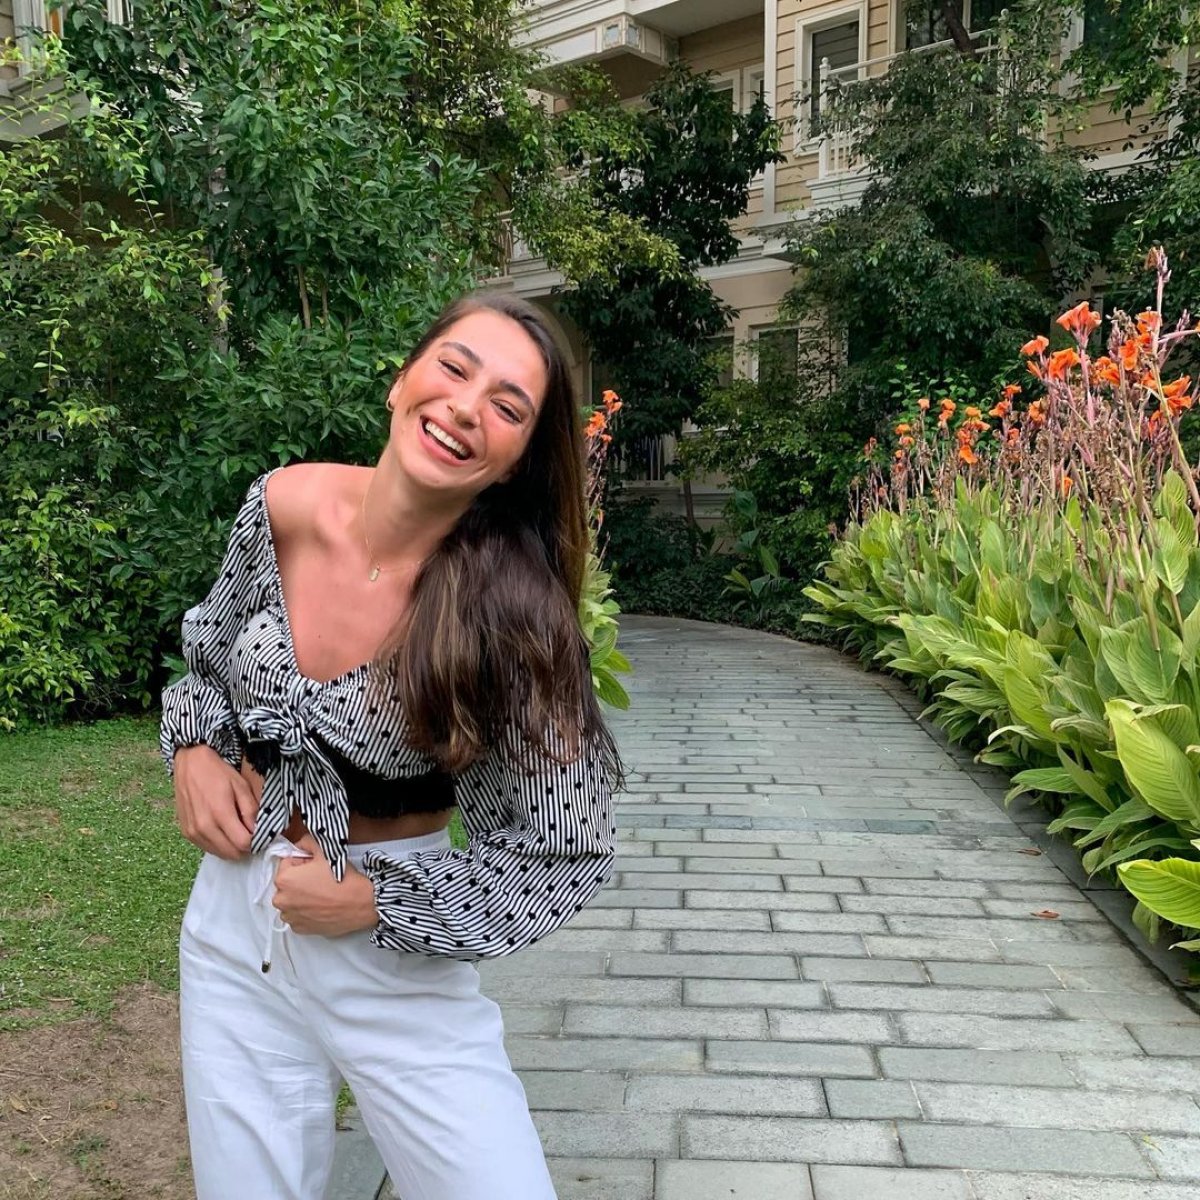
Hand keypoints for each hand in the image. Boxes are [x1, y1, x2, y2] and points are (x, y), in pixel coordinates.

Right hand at [173, 744, 257, 858]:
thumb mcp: (241, 787)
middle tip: (250, 835)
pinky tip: (223, 832)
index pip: (243, 844)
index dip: (255, 842)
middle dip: (245, 848)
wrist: (190, 765)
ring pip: (219, 854)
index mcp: (220, 814)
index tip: (260, 835)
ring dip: (232, 849)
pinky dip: (219, 846)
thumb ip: (250, 811)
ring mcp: (193, 832)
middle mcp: (204, 827)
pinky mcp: (186, 833)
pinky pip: (207, 848)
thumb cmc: (218, 773)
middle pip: (231, 853)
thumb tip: (257, 832)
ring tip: (237, 833)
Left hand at [273, 841, 378, 936]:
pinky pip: (297, 914)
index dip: (303, 860)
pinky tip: (321, 904)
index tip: (315, 865)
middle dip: (300, 878)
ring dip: (301, 895)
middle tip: (320, 878)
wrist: (360, 904)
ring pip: (291, 899)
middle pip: (287, 882)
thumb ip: (307, 841)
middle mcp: (282, 901)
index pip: (287, 862)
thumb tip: (301, 843)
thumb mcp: (325, 851)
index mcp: (284, 880)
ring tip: (322, 892)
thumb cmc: (343, 880)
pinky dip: (306, 909)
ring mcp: (290, 917)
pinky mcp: (300, 928)